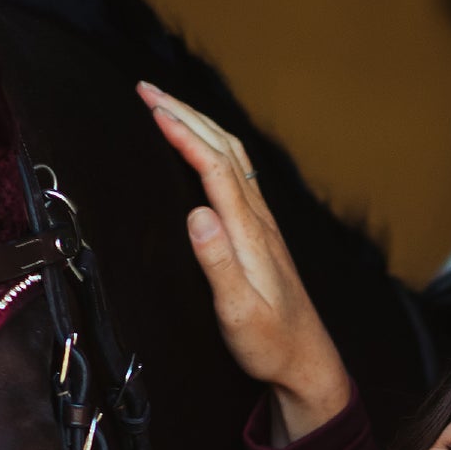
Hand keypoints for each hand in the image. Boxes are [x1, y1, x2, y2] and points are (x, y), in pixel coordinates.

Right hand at [137, 81, 352, 442]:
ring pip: (233, 155)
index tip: (151, 107)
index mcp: (249, 231)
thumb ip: (218, 263)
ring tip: (166, 105)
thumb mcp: (239, 312)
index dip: (183, 133)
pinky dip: (213, 146)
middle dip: (185, 113)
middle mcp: (259, 219)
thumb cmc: (269, 343)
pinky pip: (237, 173)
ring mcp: (263, 224)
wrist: (305, 360)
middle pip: (224, 148)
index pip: (214, 166)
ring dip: (199, 123)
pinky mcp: (261, 234)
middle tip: (146, 89)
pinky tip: (203, 147)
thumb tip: (195, 214)